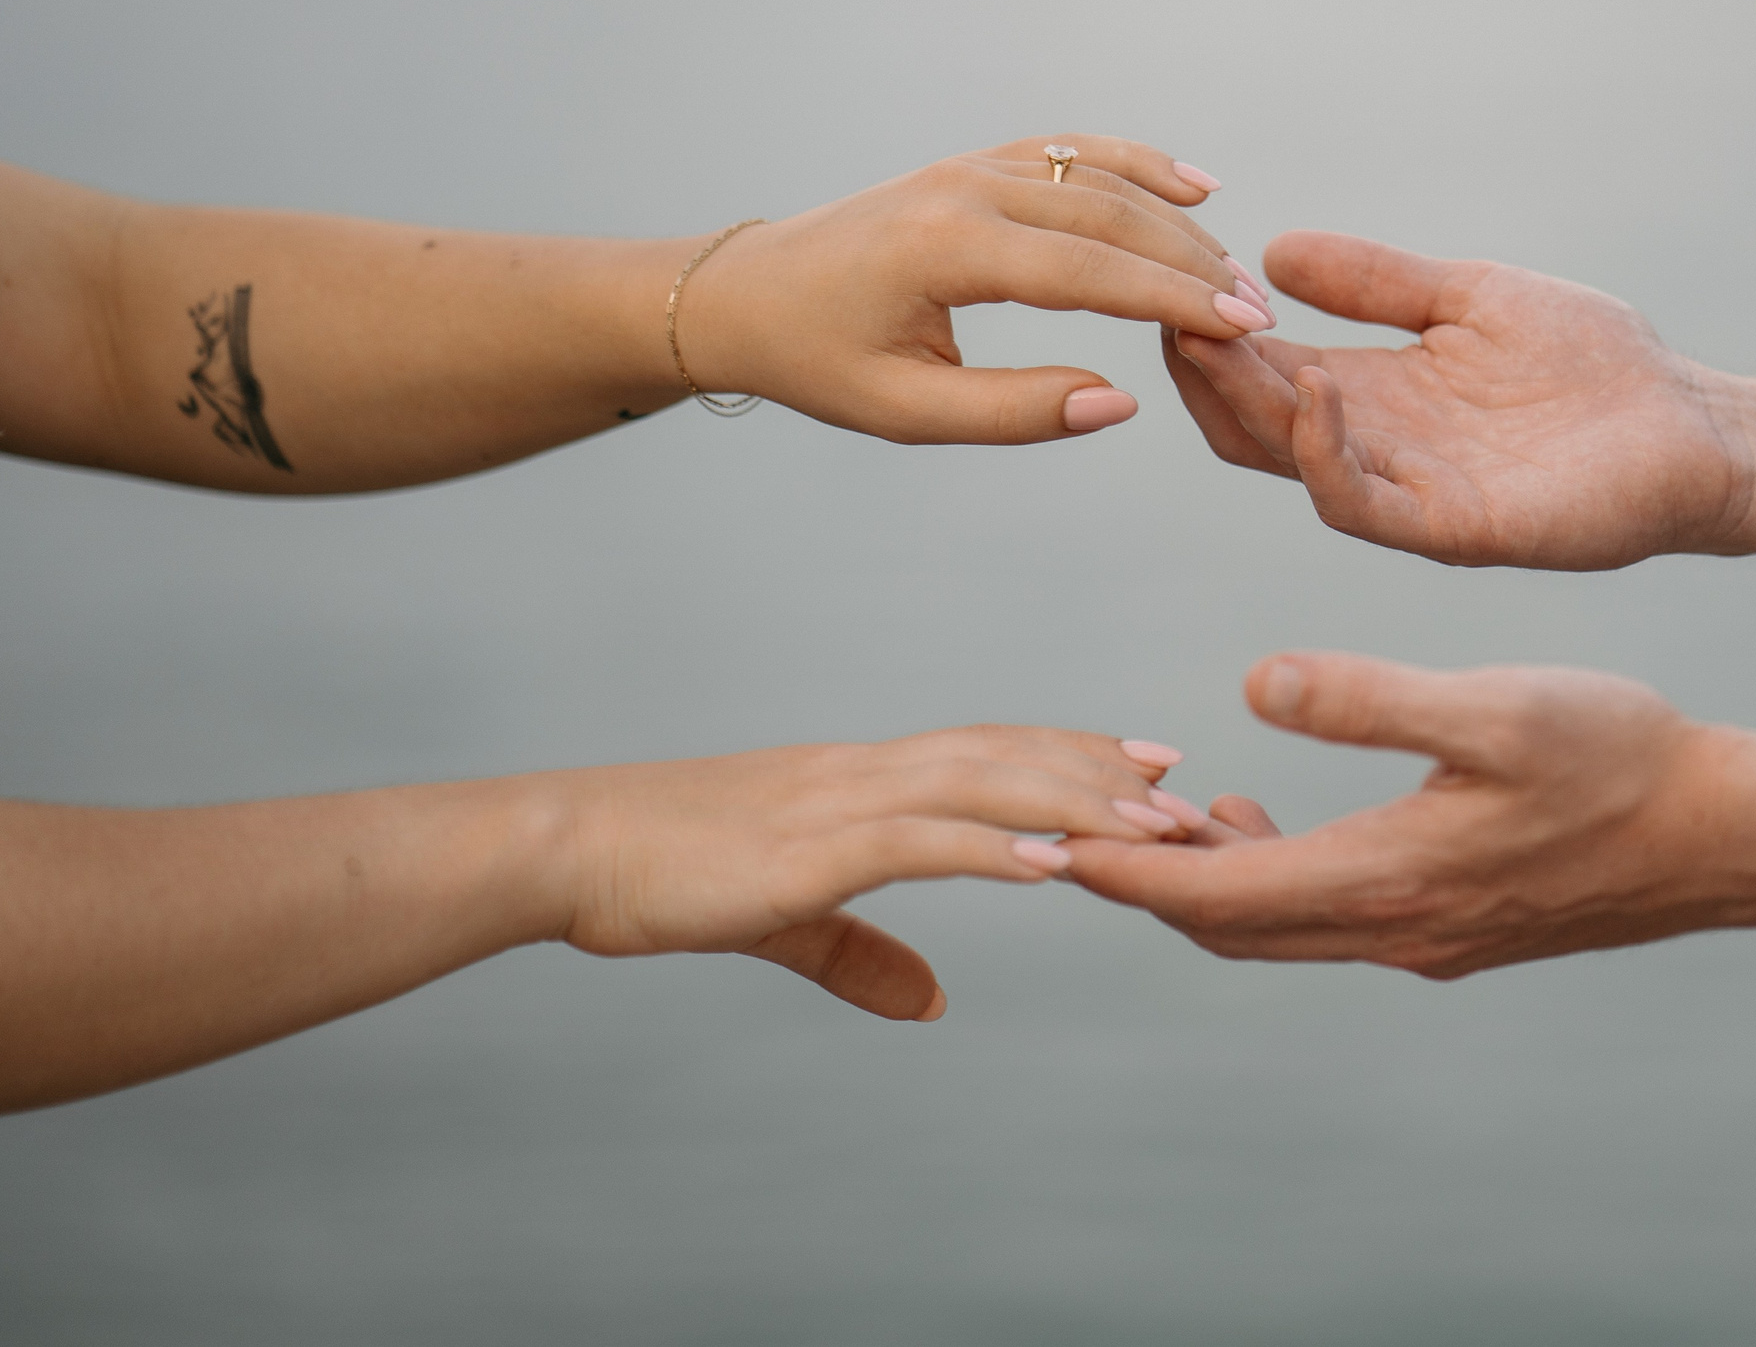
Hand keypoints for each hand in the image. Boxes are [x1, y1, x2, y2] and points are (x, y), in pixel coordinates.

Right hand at [545, 725, 1187, 1018]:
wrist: (568, 848)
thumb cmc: (659, 872)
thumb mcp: (780, 917)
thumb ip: (859, 955)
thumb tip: (931, 1003)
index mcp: (856, 780)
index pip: (985, 751)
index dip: (1069, 754)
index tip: (1146, 762)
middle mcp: (861, 774)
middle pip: (1004, 756)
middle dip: (1099, 772)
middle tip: (1186, 791)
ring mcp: (837, 803)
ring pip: (979, 786)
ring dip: (1073, 803)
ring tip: (1151, 826)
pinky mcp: (808, 848)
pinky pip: (919, 840)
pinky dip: (993, 847)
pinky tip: (1054, 862)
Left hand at [683, 135, 1273, 444]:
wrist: (744, 293)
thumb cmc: (817, 360)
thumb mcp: (905, 412)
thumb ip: (1014, 412)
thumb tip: (1118, 402)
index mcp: (945, 248)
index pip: (1087, 271)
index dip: (1172, 300)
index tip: (1243, 328)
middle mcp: (965, 188)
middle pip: (1109, 215)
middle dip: (1192, 266)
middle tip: (1259, 315)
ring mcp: (971, 165)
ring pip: (1098, 178)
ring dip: (1174, 223)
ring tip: (1236, 272)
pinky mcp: (975, 163)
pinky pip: (1071, 153)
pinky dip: (1136, 164)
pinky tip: (1194, 189)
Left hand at [1063, 653, 1755, 977]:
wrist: (1728, 835)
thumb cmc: (1622, 759)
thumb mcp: (1493, 708)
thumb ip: (1369, 698)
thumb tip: (1253, 686)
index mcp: (1387, 880)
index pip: (1214, 899)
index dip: (1120, 874)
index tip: (1041, 845)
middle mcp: (1394, 930)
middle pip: (1229, 929)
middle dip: (1144, 883)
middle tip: (1070, 828)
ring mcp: (1427, 939)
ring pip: (1278, 927)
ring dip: (1207, 879)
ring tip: (1158, 810)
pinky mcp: (1455, 928)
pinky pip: (1327, 918)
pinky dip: (1270, 877)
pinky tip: (1261, 814)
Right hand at [1164, 231, 1755, 567]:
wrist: (1693, 424)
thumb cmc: (1594, 364)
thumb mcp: (1468, 297)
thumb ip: (1379, 282)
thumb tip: (1273, 249)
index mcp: (1372, 397)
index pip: (1257, 374)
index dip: (1213, 329)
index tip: (1178, 270)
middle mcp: (1375, 452)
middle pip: (1248, 424)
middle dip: (1205, 367)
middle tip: (1172, 304)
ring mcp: (1409, 497)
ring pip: (1288, 463)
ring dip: (1246, 401)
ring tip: (1221, 336)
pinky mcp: (1453, 531)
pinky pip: (1362, 504)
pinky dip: (1323, 451)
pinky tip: (1314, 386)